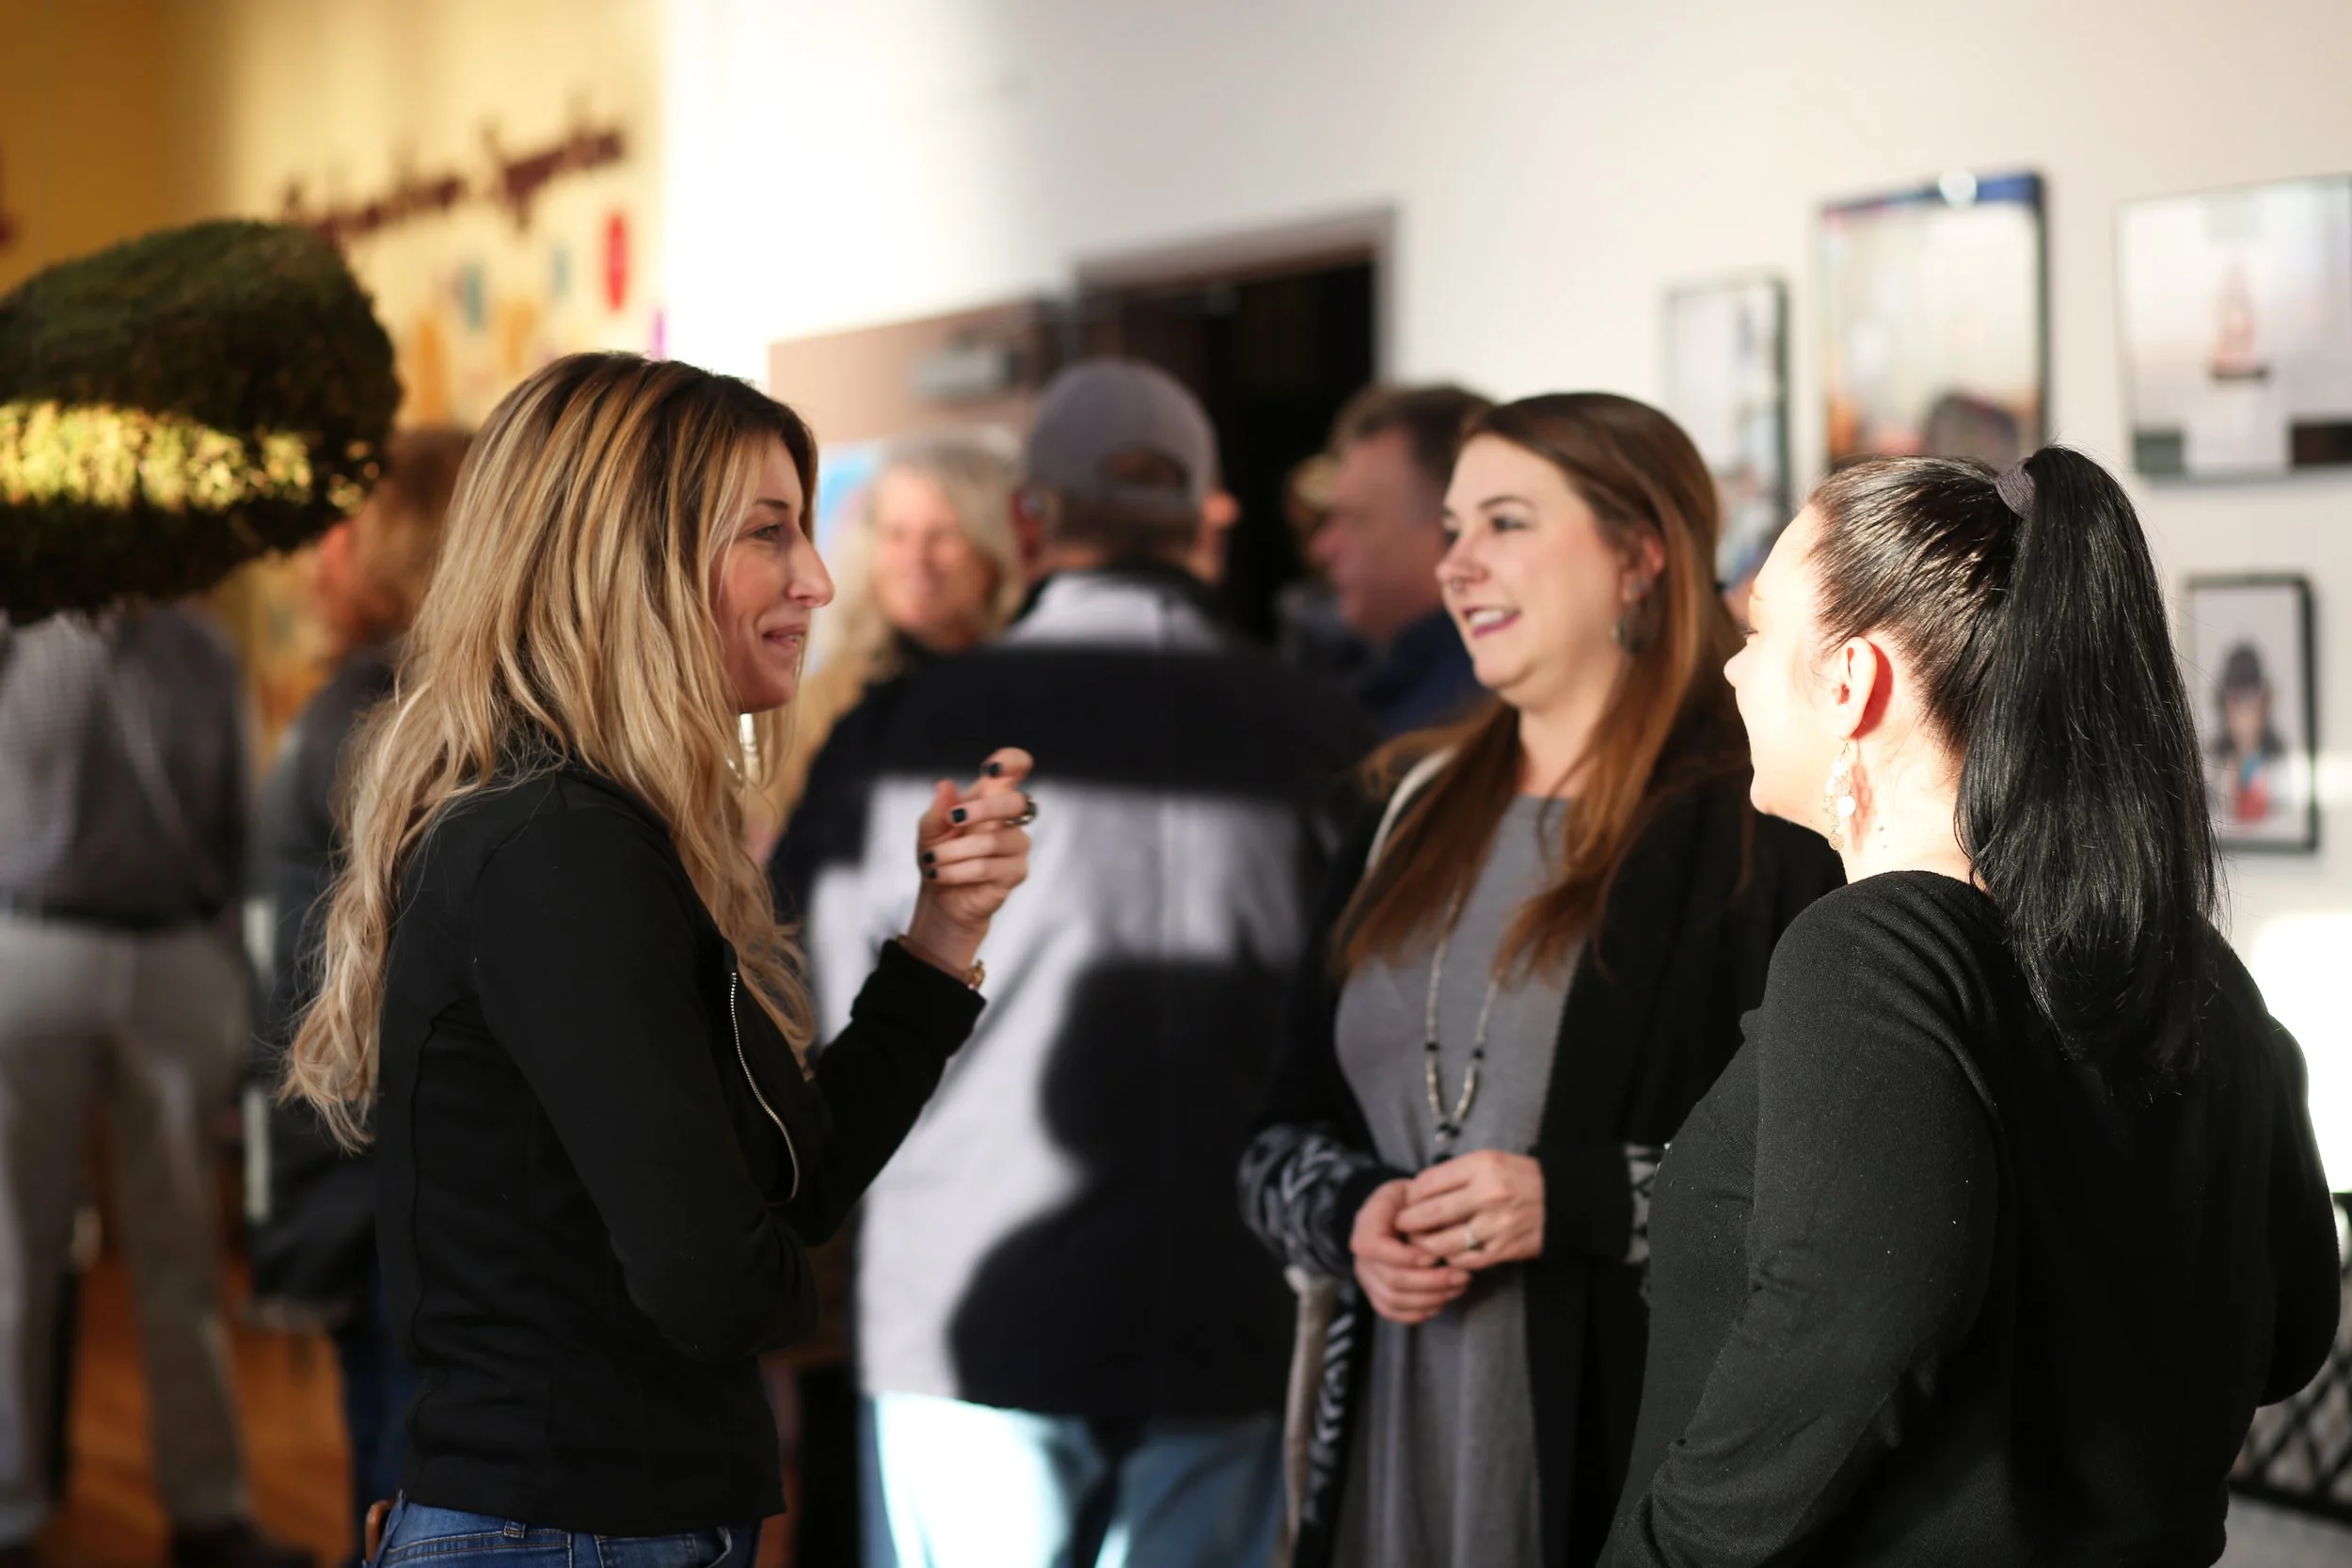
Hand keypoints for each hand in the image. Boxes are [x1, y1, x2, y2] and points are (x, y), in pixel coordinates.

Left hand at [903, 749, 1033, 976]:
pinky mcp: (1016, 872)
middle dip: (983, 809)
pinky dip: (958, 871)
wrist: (941, 897)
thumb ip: (938, 809)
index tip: (992, 769)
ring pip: (992, 841)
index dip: (1012, 760)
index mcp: (991, 796)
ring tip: (932, 860)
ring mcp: (1017, 845)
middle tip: (953, 818)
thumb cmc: (939, 856)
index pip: (1016, 768)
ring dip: (953, 852)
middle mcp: (1010, 818)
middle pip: (1016, 802)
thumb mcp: (929, 830)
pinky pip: (988, 867)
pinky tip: (941, 875)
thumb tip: (945, 785)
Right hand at [1351, 1178, 1469, 1324]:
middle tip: (1463, 1276)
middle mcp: (1361, 1255)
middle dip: (1431, 1282)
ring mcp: (1367, 1277)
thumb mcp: (1416, 1190)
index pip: (1375, 1248)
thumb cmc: (1411, 1199)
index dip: (1406, 1256)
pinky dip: (1418, 1312)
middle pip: (1391, 1279)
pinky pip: (1392, 1311)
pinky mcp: (1376, 1293)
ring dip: (1430, 1298)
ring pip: (1394, 1300)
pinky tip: (1441, 1301)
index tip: (1435, 1256)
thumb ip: (1425, 1206)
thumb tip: (1436, 1229)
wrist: (1396, 1212)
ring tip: (1458, 1287)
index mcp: (1367, 1224)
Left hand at [1395, 1150, 1544, 1269]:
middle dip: (1410, 1221)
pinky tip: (1445, 1254)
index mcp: (1482, 1166)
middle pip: (1433, 1212)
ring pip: (1445, 1242)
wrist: (1565, 1199)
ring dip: (1426, 1245)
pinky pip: (1466, 1260)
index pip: (1431, 1182)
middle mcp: (1488, 1195)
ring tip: (1417, 1242)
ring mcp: (1497, 1225)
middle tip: (1400, 1225)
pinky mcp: (1505, 1249)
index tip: (1405, 1201)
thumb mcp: (1490, 1160)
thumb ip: (1456, 1173)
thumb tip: (1419, 1190)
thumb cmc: (1521, 1177)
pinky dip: (1451, 1259)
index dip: (1412, 1194)